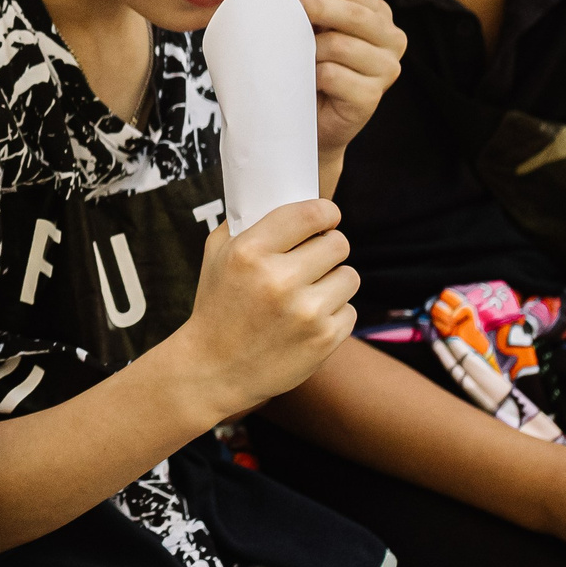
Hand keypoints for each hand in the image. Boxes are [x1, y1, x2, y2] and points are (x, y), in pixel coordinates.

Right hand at [169, 199, 356, 418]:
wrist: (214, 369)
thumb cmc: (217, 306)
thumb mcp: (216, 255)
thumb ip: (247, 222)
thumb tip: (287, 197)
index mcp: (250, 252)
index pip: (312, 213)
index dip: (326, 213)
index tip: (326, 219)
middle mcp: (279, 279)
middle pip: (338, 243)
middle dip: (329, 248)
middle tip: (314, 260)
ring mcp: (305, 311)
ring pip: (350, 276)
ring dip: (334, 282)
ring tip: (309, 294)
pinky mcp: (324, 338)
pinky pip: (351, 310)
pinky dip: (334, 314)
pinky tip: (308, 321)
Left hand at [287, 0, 405, 161]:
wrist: (309, 121)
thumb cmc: (310, 70)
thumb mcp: (314, 33)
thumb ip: (311, 10)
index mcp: (379, 18)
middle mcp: (392, 40)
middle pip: (353, 15)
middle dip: (316, 7)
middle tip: (285, 7)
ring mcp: (387, 70)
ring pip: (340, 45)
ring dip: (308, 49)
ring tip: (293, 57)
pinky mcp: (371, 97)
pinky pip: (332, 74)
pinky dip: (310, 75)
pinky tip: (304, 80)